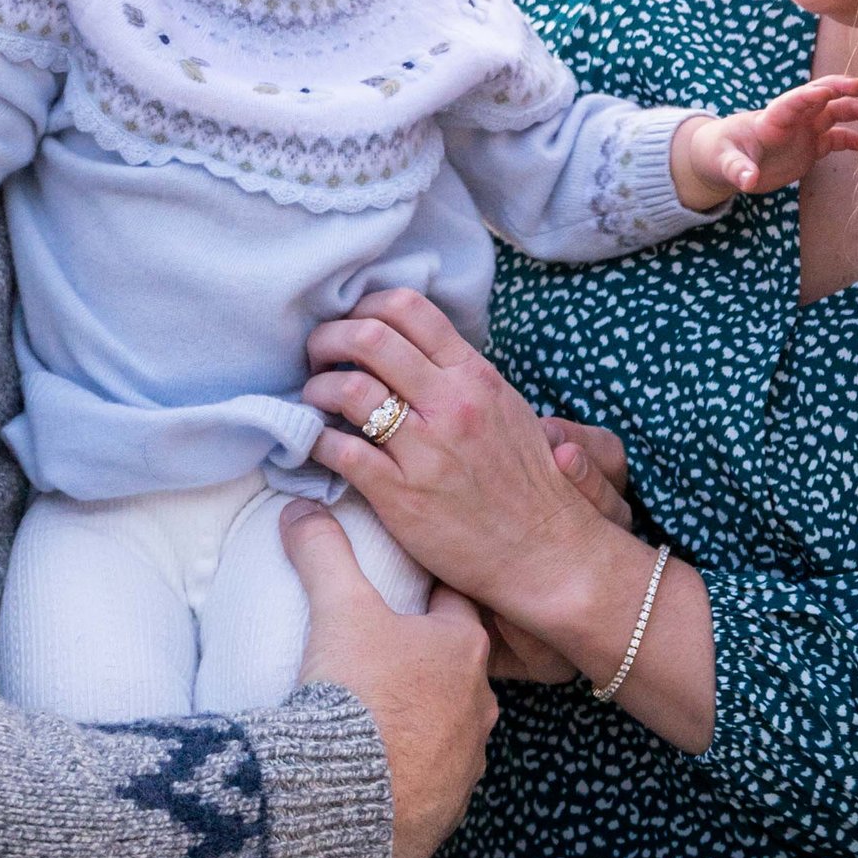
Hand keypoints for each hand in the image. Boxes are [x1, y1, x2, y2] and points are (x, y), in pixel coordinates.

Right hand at [282, 501, 494, 857]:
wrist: (344, 795)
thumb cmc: (356, 691)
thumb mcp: (338, 607)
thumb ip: (323, 550)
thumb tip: (303, 508)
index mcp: (464, 649)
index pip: (453, 604)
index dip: (424, 594)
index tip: (399, 593)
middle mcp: (480, 706)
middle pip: (454, 669)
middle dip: (423, 663)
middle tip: (378, 657)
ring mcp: (467, 764)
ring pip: (448, 729)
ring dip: (420, 722)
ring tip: (373, 718)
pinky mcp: (446, 812)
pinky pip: (431, 784)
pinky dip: (408, 775)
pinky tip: (374, 771)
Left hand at [305, 287, 622, 627]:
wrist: (545, 551)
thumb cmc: (527, 482)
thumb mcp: (505, 409)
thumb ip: (461, 375)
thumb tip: (412, 349)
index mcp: (474, 376)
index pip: (409, 309)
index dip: (365, 306)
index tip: (350, 322)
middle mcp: (449, 404)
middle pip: (370, 338)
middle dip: (329, 338)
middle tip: (316, 353)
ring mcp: (425, 449)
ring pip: (349, 390)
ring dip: (317, 388)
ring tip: (312, 397)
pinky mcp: (401, 495)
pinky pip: (341, 452)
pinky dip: (317, 440)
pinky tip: (314, 441)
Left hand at [668, 70, 857, 206]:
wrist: (727, 159)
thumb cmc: (722, 153)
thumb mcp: (724, 162)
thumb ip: (737, 169)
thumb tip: (748, 180)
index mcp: (771, 118)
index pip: (792, 101)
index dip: (809, 96)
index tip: (829, 91)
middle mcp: (792, 120)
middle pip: (820, 98)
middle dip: (840, 90)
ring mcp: (804, 131)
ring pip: (834, 115)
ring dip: (854, 112)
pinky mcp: (811, 147)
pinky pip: (836, 139)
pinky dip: (852, 140)